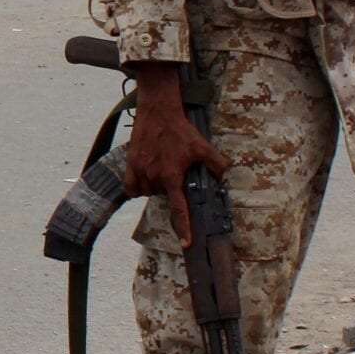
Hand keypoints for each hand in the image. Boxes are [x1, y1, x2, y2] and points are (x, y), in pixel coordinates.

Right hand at [122, 64, 229, 248]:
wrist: (158, 110)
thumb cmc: (180, 129)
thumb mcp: (202, 145)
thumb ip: (215, 163)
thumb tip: (224, 174)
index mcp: (172, 176)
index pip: (178, 209)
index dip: (183, 227)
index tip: (186, 243)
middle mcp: (154, 176)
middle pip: (162, 196)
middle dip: (169, 189)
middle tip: (175, 173)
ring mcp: (139, 170)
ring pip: (147, 192)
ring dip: (154, 187)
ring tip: (162, 171)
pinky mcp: (130, 163)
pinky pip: (130, 187)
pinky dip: (137, 187)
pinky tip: (145, 179)